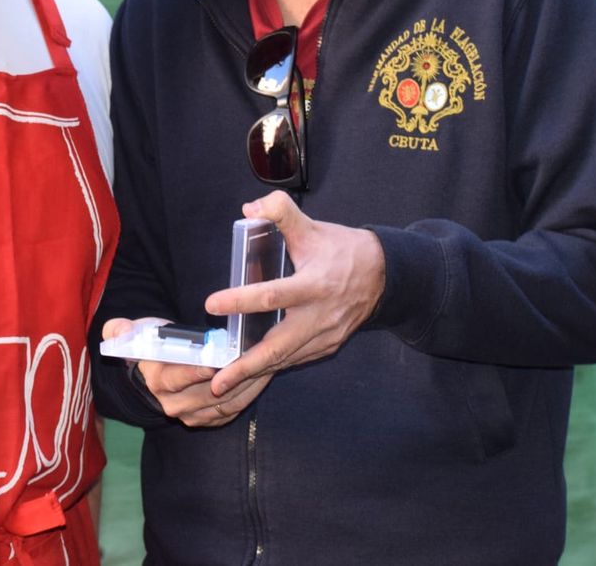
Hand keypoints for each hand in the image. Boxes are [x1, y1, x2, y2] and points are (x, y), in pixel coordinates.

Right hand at [100, 317, 272, 427]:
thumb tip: (115, 330)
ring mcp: (191, 415)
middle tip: (248, 360)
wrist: (157, 371)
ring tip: (261, 366)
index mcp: (155, 381)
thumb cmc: (149, 345)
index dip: (195, 372)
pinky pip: (231, 411)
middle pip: (205, 393)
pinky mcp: (207, 420)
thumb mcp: (133, 332)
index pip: (176, 379)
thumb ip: (120, 330)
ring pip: (223, 403)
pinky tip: (259, 378)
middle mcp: (171, 404)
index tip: (214, 361)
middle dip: (229, 378)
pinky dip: (247, 396)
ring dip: (244, 387)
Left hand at [204, 191, 386, 395]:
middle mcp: (319, 317)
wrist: (383, 274)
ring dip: (255, 374)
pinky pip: (295, 360)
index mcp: (314, 286)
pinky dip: (272, 368)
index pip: (272, 296)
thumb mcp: (312, 226)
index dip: (240, 301)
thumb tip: (249, 209)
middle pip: (277, 347)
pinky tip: (251, 373)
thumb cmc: (343, 250)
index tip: (212, 305)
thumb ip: (280, 211)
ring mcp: (324, 336)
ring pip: (285, 360)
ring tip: (224, 386)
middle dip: (245, 366)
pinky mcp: (327, 346)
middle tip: (217, 380)